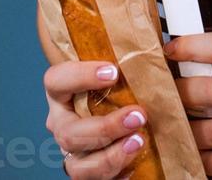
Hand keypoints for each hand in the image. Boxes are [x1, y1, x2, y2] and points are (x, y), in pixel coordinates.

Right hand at [43, 59, 146, 177]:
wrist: (117, 109)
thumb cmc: (116, 86)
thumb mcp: (116, 71)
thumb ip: (123, 60)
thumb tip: (155, 45)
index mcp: (62, 92)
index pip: (56, 80)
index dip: (80, 76)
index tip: (113, 72)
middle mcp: (62, 123)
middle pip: (69, 132)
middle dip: (105, 127)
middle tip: (138, 115)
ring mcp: (72, 151)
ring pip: (78, 165)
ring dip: (110, 157)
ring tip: (138, 141)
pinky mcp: (86, 170)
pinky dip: (115, 175)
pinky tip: (133, 167)